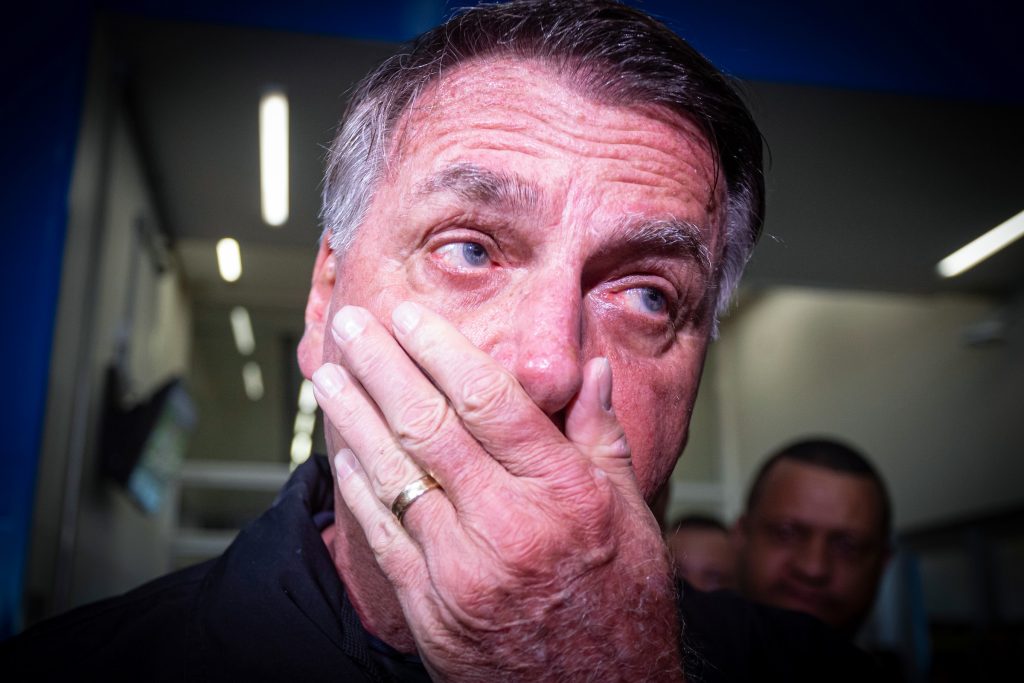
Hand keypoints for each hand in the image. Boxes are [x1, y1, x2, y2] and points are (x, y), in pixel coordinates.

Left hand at [312, 302, 681, 680]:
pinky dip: (359, 487)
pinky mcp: (432, 609)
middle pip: (430, 425)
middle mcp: (509, 526)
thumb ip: (602, 434)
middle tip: (352, 325)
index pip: (489, 400)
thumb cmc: (620, 603)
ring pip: (395, 473)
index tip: (408, 316)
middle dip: (382, 366)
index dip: (440, 349)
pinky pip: (384, 535)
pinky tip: (341, 450)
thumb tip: (587, 368)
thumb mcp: (632, 512)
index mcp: (563, 492)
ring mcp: (463, 570)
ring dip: (354, 416)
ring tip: (328, 374)